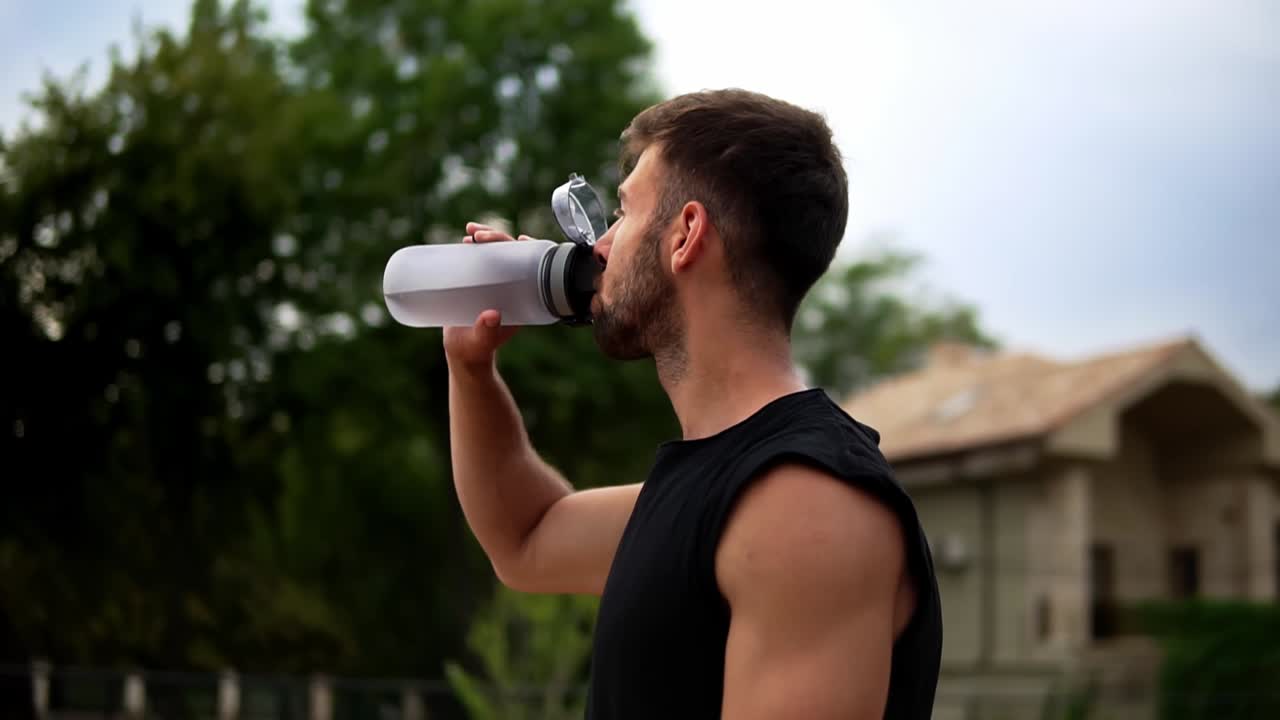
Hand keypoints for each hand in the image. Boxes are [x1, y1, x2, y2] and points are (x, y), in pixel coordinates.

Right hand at [442, 222, 533, 370]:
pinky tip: (466, 237)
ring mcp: (495, 281)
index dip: (530, 250)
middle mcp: (512, 286)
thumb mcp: (481, 342)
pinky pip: (480, 257)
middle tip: (480, 236)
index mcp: (522, 298)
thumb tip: (492, 315)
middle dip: (500, 239)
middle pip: (512, 254)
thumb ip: (486, 331)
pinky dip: (475, 245)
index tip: (520, 239)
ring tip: (471, 232)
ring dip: (487, 237)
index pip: (531, 267)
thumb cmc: (475, 349)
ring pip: (496, 252)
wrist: (463, 353)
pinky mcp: (479, 280)